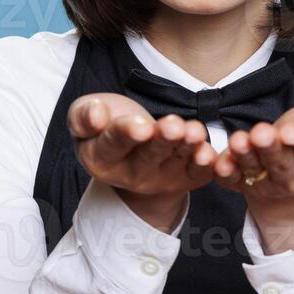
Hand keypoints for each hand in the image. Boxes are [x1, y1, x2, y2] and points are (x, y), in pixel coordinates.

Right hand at [67, 92, 216, 232]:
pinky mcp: (186, 177)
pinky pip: (198, 173)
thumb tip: (96, 115)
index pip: (114, 144)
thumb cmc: (107, 126)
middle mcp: (131, 174)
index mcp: (102, 158)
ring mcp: (161, 178)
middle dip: (162, 139)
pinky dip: (205, 164)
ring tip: (193, 132)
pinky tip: (209, 153)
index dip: (128, 133)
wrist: (133, 146)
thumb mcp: (84, 117)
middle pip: (149, 154)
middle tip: (173, 126)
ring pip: (175, 160)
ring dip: (187, 147)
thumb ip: (83, 116)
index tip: (141, 125)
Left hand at [212, 101, 293, 252]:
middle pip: (281, 162)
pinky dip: (226, 173)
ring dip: (245, 156)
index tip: (290, 131)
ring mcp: (270, 182)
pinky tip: (220, 163)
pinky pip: (234, 180)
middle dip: (270, 147)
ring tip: (239, 141)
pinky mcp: (247, 182)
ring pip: (256, 169)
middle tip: (261, 133)